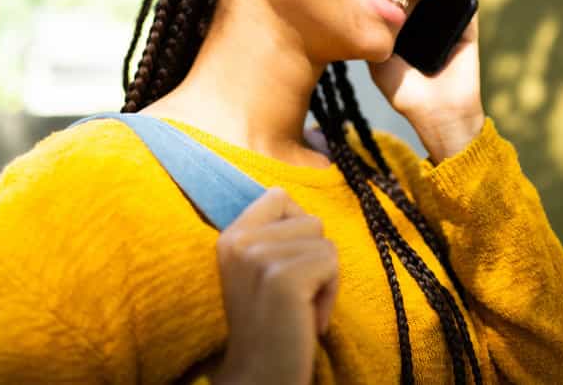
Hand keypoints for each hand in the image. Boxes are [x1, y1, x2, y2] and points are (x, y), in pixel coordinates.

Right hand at [214, 188, 338, 384]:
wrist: (258, 376)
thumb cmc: (270, 324)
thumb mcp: (259, 270)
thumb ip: (274, 236)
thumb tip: (309, 213)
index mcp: (230, 236)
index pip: (279, 196)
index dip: (299, 226)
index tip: (291, 264)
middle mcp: (239, 241)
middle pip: (310, 220)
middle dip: (315, 257)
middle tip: (296, 294)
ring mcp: (258, 257)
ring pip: (325, 242)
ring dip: (325, 278)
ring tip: (301, 307)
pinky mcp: (282, 278)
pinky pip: (332, 263)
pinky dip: (330, 294)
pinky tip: (308, 319)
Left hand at [368, 0, 485, 162]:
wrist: (440, 115)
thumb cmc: (407, 95)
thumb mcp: (380, 65)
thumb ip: (373, 41)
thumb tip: (357, 12)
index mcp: (407, 35)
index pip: (400, 2)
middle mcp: (428, 28)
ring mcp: (449, 28)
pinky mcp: (468, 31)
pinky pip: (468, 3)